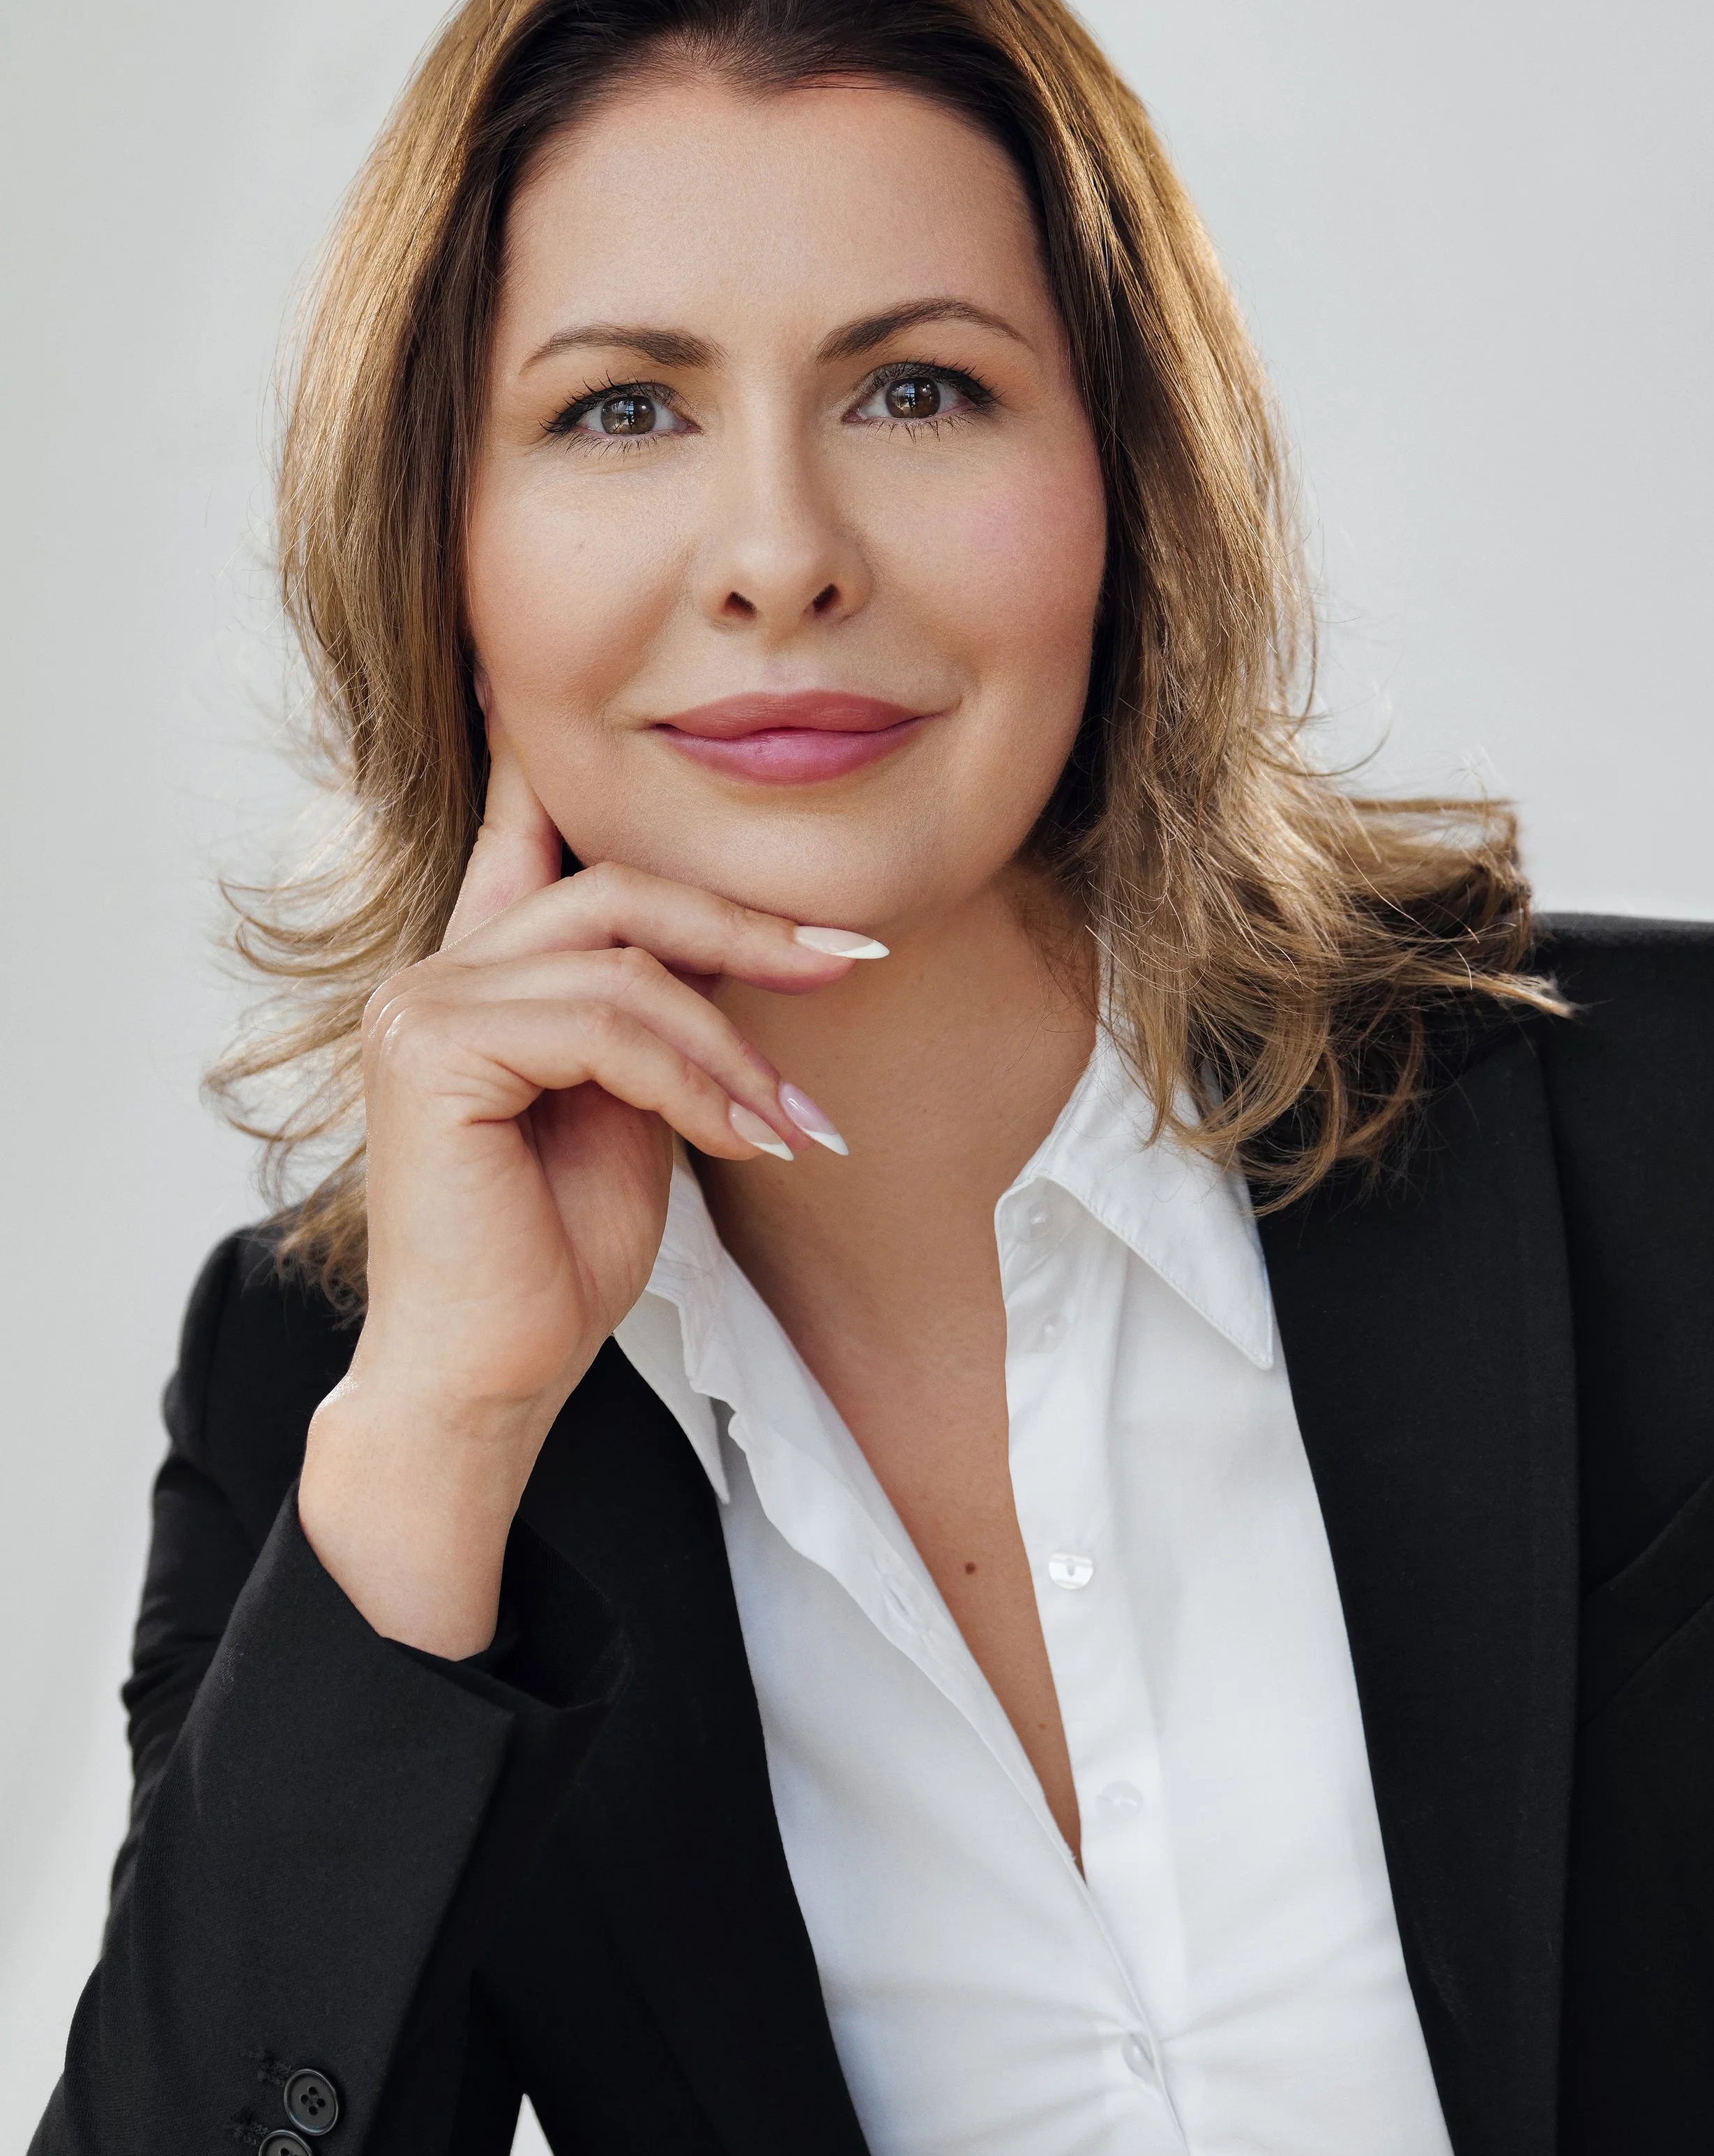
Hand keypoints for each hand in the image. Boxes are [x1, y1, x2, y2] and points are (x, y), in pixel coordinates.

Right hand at [298, 738, 868, 1653]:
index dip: (613, 788)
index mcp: (472, 977)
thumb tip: (736, 946)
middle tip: (850, 961)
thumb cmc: (553, 1262)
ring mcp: (421, 1006)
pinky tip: (744, 1142)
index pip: (527, 835)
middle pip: (613, 890)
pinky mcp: (434, 1052)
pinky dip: (695, 1084)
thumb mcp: (627, 1111)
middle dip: (745, 924)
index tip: (705, 774)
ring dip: (734, 1049)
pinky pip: (608, 1029)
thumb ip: (648, 1020)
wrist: (487, 1382)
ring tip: (794, 1124)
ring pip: (625, 968)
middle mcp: (432, 973)